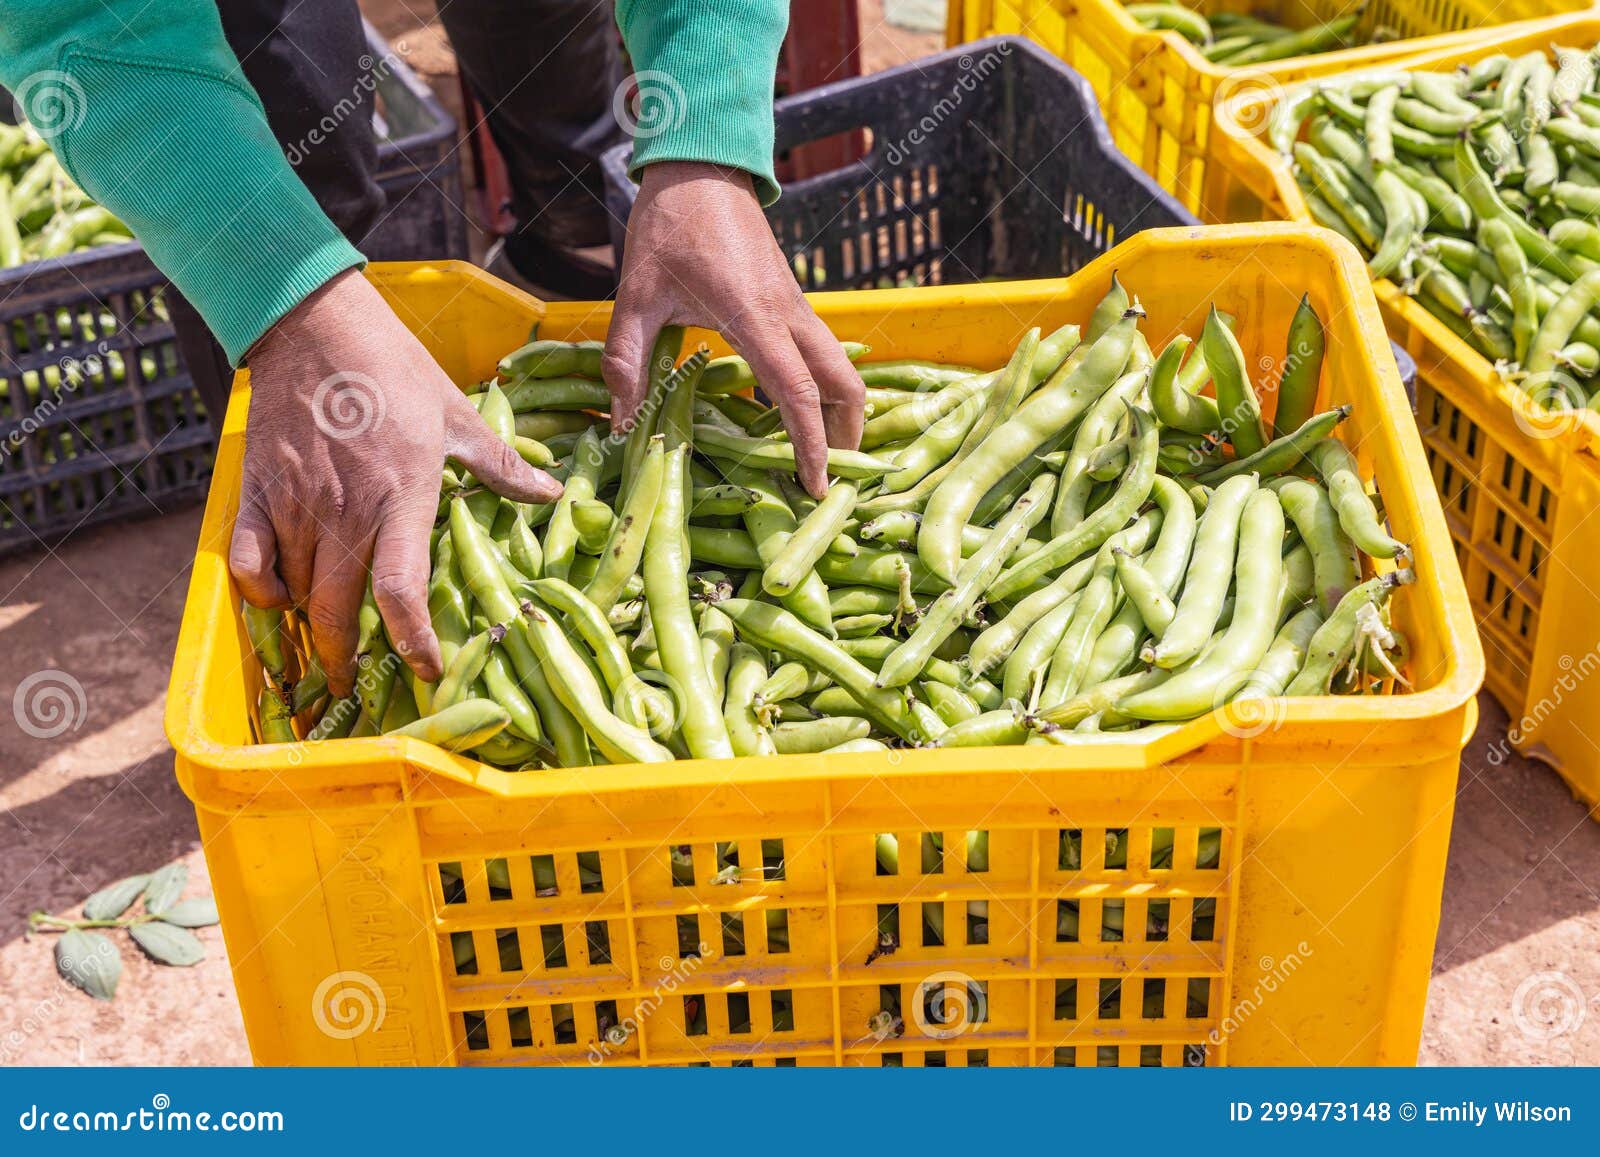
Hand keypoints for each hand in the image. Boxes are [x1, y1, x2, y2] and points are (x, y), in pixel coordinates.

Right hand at [229, 269, 561, 695]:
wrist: (313, 323)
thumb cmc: (393, 369)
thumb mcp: (457, 414)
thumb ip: (502, 465)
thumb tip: (553, 494)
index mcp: (402, 495)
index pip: (401, 590)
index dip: (412, 640)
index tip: (425, 670)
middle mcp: (345, 510)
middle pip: (340, 610)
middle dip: (348, 658)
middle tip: (359, 683)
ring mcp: (295, 503)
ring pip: (297, 593)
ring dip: (311, 629)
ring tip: (327, 652)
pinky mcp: (256, 491)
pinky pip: (248, 563)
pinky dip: (260, 590)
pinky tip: (279, 599)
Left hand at [603, 161, 864, 496]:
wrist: (701, 167)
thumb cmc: (668, 226)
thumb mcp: (635, 294)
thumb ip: (625, 358)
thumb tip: (620, 422)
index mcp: (754, 316)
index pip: (797, 393)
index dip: (810, 445)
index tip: (814, 488)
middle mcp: (789, 314)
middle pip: (844, 386)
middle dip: (845, 438)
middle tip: (824, 482)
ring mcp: (798, 307)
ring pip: (841, 370)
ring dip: (839, 415)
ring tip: (815, 456)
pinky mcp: (794, 301)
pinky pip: (822, 355)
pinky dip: (822, 391)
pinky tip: (789, 414)